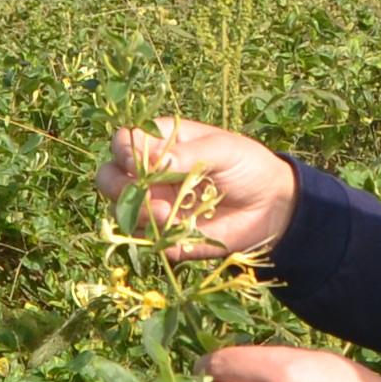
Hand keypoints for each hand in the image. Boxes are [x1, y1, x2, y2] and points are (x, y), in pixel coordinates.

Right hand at [99, 119, 294, 259]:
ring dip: (137, 214)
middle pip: (108, 177)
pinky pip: (144, 239)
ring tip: (169, 215)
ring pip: (121, 211)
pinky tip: (177, 233)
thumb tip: (157, 160)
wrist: (272, 206)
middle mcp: (149, 174)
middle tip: (147, 192)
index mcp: (160, 143)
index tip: (140, 162)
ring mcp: (154, 206)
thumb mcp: (224, 150)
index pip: (124, 142)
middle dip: (119, 186)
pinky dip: (153, 237)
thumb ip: (190, 154)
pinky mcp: (164, 235)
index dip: (124, 151)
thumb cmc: (247, 166)